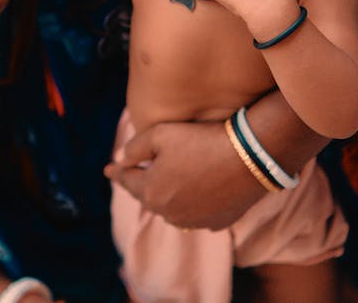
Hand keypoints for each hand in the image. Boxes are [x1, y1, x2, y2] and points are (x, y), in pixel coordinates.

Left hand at [104, 119, 265, 229]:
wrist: (250, 156)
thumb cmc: (201, 140)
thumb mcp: (160, 134)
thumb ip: (134, 148)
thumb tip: (121, 159)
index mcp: (150, 192)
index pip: (126, 180)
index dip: (116, 172)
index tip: (107, 170)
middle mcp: (169, 214)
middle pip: (148, 196)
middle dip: (142, 184)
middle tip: (136, 173)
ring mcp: (194, 221)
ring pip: (172, 208)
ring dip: (168, 196)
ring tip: (168, 182)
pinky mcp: (218, 222)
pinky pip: (197, 213)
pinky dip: (193, 202)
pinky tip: (197, 190)